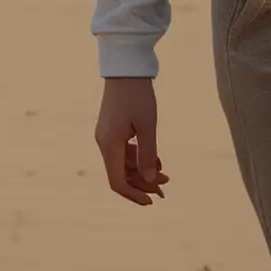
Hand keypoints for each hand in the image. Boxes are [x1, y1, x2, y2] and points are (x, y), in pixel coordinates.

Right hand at [95, 76, 169, 204]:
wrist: (125, 69)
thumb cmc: (138, 95)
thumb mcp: (148, 126)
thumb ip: (149, 154)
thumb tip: (151, 179)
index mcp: (110, 145)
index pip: (117, 181)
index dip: (134, 195)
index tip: (151, 202)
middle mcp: (104, 143)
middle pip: (121, 174)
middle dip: (142, 184)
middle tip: (165, 190)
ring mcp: (107, 136)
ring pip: (123, 164)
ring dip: (142, 172)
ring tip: (165, 176)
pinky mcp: (112, 130)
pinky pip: (124, 152)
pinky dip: (139, 159)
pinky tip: (156, 160)